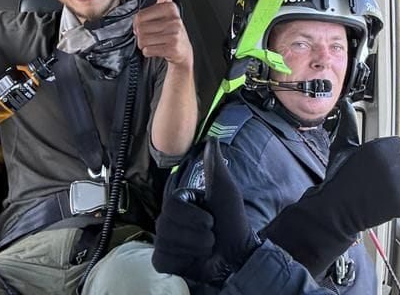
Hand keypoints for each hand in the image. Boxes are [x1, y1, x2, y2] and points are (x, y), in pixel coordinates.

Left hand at [134, 0, 192, 66]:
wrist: (182, 50)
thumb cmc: (171, 28)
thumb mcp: (168, 5)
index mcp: (170, 8)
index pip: (140, 16)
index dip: (139, 22)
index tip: (148, 24)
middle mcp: (173, 20)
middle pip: (140, 29)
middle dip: (141, 34)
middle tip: (152, 34)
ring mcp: (174, 34)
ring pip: (142, 40)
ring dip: (145, 44)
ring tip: (156, 41)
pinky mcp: (172, 48)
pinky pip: (148, 50)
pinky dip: (149, 52)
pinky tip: (158, 48)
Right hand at [152, 139, 260, 284]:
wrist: (237, 257)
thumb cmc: (233, 222)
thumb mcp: (225, 192)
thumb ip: (215, 166)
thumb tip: (211, 137)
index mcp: (180, 202)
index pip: (171, 205)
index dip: (193, 216)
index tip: (210, 220)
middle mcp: (168, 219)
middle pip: (166, 224)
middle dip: (196, 234)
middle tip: (211, 236)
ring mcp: (164, 240)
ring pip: (165, 242)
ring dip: (193, 248)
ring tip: (206, 249)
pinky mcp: (163, 261)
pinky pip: (162, 259)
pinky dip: (181, 261)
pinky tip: (191, 260)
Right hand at [260, 104, 399, 275]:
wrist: (338, 210)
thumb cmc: (340, 179)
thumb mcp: (343, 148)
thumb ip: (350, 124)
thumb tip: (346, 105)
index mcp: (382, 147)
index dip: (390, 156)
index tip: (379, 166)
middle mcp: (395, 164)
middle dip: (399, 170)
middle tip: (380, 180)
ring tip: (386, 190)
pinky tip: (392, 200)